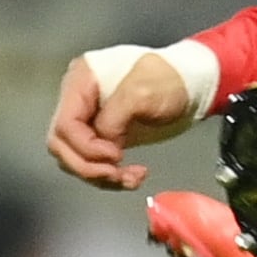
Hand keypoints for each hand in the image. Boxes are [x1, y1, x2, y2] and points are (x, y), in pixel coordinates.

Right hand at [48, 50, 196, 189]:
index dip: (85, 146)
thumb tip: (104, 143)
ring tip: (131, 178)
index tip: (115, 155)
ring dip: (100, 175)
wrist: (194, 85)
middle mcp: (79, 101)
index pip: (65, 124)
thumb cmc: (172, 78)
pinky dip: (111, 175)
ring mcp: (90, 119)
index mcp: (82, 81)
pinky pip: (95, 162)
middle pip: (62, 144)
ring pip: (76, 158)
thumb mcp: (142, 92)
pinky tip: (132, 177)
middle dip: (88, 166)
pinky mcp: (104, 136)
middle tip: (116, 174)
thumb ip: (115, 117)